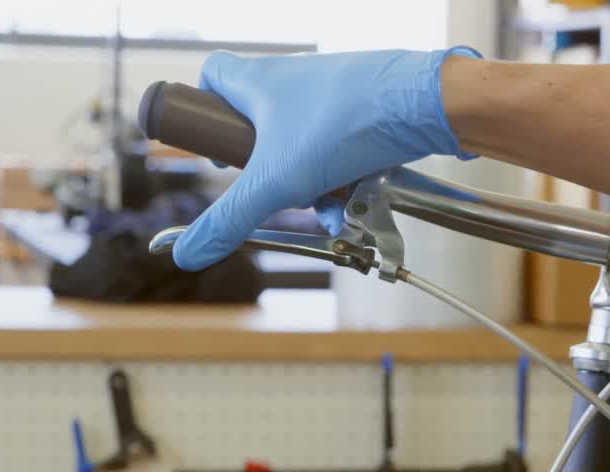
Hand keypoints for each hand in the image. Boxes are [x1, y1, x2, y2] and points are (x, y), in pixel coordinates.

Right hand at [172, 46, 479, 269]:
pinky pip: (341, 152)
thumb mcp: (277, 181)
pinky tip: (354, 202)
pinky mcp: (366, 113)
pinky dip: (343, 180)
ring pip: (304, 148)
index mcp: (260, 82)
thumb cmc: (346, 124)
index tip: (215, 150)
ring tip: (326, 208)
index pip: (214, 78)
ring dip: (310, 185)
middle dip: (267, 171)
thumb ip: (232, 219)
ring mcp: (332, 98)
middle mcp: (294, 83)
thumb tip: (186, 255)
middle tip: (274, 189)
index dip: (205, 112)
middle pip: (260, 126)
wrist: (423, 104)